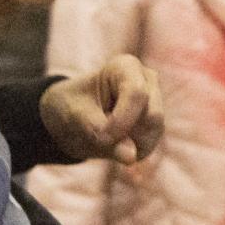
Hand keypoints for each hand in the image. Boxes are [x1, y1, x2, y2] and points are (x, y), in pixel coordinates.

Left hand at [41, 57, 163, 166]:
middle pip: (153, 115)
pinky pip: (147, 146)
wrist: (70, 116)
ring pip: (153, 132)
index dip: (121, 121)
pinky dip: (127, 150)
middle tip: (100, 138)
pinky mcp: (154, 126)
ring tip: (104, 134)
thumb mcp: (76, 116)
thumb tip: (132, 157)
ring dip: (127, 142)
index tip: (100, 137)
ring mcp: (154, 103)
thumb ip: (101, 131)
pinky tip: (112, 140)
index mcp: (127, 67)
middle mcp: (148, 82)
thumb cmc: (71, 106)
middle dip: (126, 133)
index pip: (137, 94)